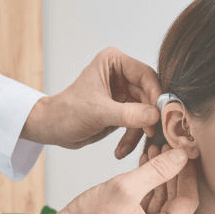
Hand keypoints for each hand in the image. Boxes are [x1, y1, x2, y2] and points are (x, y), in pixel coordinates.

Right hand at [7, 148, 198, 213]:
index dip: (187, 174)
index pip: (187, 201)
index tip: (186, 152)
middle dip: (172, 173)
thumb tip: (182, 155)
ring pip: (162, 204)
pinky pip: (149, 210)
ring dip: (159, 179)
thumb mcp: (126, 187)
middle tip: (170, 147)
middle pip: (176, 203)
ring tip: (156, 151)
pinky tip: (146, 166)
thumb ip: (158, 170)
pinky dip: (148, 189)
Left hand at [20, 48, 161, 158]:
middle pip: (150, 95)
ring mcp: (123, 93)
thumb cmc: (66, 113)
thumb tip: (155, 116)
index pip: (146, 75)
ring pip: (146, 112)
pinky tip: (120, 151)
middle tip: (153, 134)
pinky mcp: (123, 110)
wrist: (52, 129)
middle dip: (150, 117)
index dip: (156, 95)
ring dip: (140, 131)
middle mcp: (121, 74)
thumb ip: (128, 114)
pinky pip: (138, 124)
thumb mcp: (98, 113)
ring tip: (129, 147)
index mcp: (114, 62)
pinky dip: (132, 138)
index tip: (162, 115)